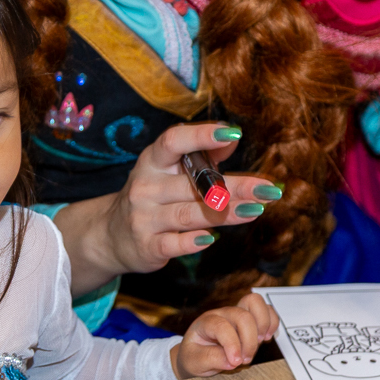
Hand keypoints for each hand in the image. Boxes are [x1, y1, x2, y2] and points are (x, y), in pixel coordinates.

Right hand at [53, 123, 283, 294]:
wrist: (110, 235)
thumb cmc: (151, 197)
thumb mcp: (167, 171)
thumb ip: (201, 157)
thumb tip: (232, 139)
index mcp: (152, 162)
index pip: (174, 141)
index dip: (202, 136)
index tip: (233, 133)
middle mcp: (145, 187)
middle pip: (193, 184)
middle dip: (235, 186)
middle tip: (268, 188)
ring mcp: (144, 218)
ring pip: (190, 214)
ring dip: (227, 213)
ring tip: (256, 209)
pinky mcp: (148, 246)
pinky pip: (175, 244)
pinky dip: (195, 242)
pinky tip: (212, 238)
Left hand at [172, 293, 279, 377]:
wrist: (197, 354)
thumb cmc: (195, 356)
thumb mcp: (195, 362)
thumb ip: (212, 360)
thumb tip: (233, 361)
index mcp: (205, 322)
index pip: (221, 326)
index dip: (232, 345)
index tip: (235, 362)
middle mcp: (222, 313)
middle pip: (242, 316)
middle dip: (249, 341)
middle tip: (245, 359)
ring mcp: (237, 313)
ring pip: (256, 303)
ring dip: (262, 326)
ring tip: (258, 344)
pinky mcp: (250, 317)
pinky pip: (267, 310)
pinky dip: (271, 323)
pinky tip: (265, 338)